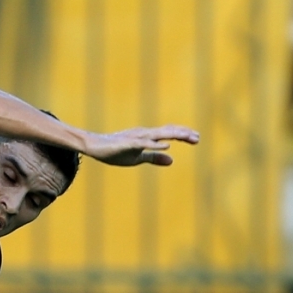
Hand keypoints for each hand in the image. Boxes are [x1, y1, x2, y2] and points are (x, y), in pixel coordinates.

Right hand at [81, 124, 198, 166]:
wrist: (95, 147)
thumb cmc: (115, 151)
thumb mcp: (137, 158)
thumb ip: (154, 158)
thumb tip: (172, 160)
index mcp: (148, 137)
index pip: (169, 134)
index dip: (183, 135)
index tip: (197, 138)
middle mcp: (145, 134)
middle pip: (168, 132)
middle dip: (183, 134)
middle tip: (198, 138)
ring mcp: (137, 137)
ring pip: (159, 135)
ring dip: (174, 135)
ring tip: (187, 136)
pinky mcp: (128, 143)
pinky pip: (144, 144)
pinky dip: (156, 145)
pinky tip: (167, 147)